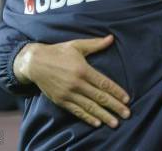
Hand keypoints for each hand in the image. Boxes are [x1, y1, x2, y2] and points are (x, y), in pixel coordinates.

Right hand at [13, 35, 129, 127]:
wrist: (34, 62)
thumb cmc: (58, 52)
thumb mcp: (77, 45)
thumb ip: (95, 44)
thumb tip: (111, 38)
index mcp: (83, 69)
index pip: (103, 83)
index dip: (116, 92)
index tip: (127, 99)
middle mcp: (76, 83)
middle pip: (99, 97)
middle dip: (115, 106)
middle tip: (127, 114)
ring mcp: (68, 93)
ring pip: (89, 107)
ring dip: (104, 116)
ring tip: (115, 123)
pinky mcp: (60, 100)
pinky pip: (76, 111)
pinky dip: (87, 118)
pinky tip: (97, 123)